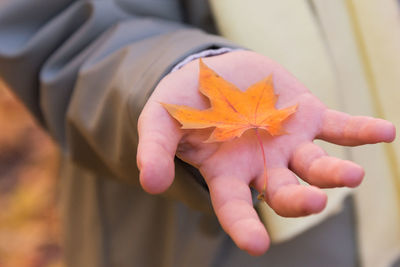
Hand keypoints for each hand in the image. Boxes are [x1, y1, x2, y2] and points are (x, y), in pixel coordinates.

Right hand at [136, 51, 394, 254]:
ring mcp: (287, 141)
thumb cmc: (182, 103)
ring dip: (334, 173)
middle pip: (283, 191)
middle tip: (311, 201)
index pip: (234, 206)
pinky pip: (338, 127)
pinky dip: (360, 131)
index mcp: (226, 172)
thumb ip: (156, 150)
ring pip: (315, 165)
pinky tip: (384, 132)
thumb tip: (150, 183)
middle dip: (298, 200)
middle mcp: (261, 164)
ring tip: (351, 177)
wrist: (210, 73)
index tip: (256, 245)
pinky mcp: (306, 114)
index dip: (244, 225)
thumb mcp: (160, 121)